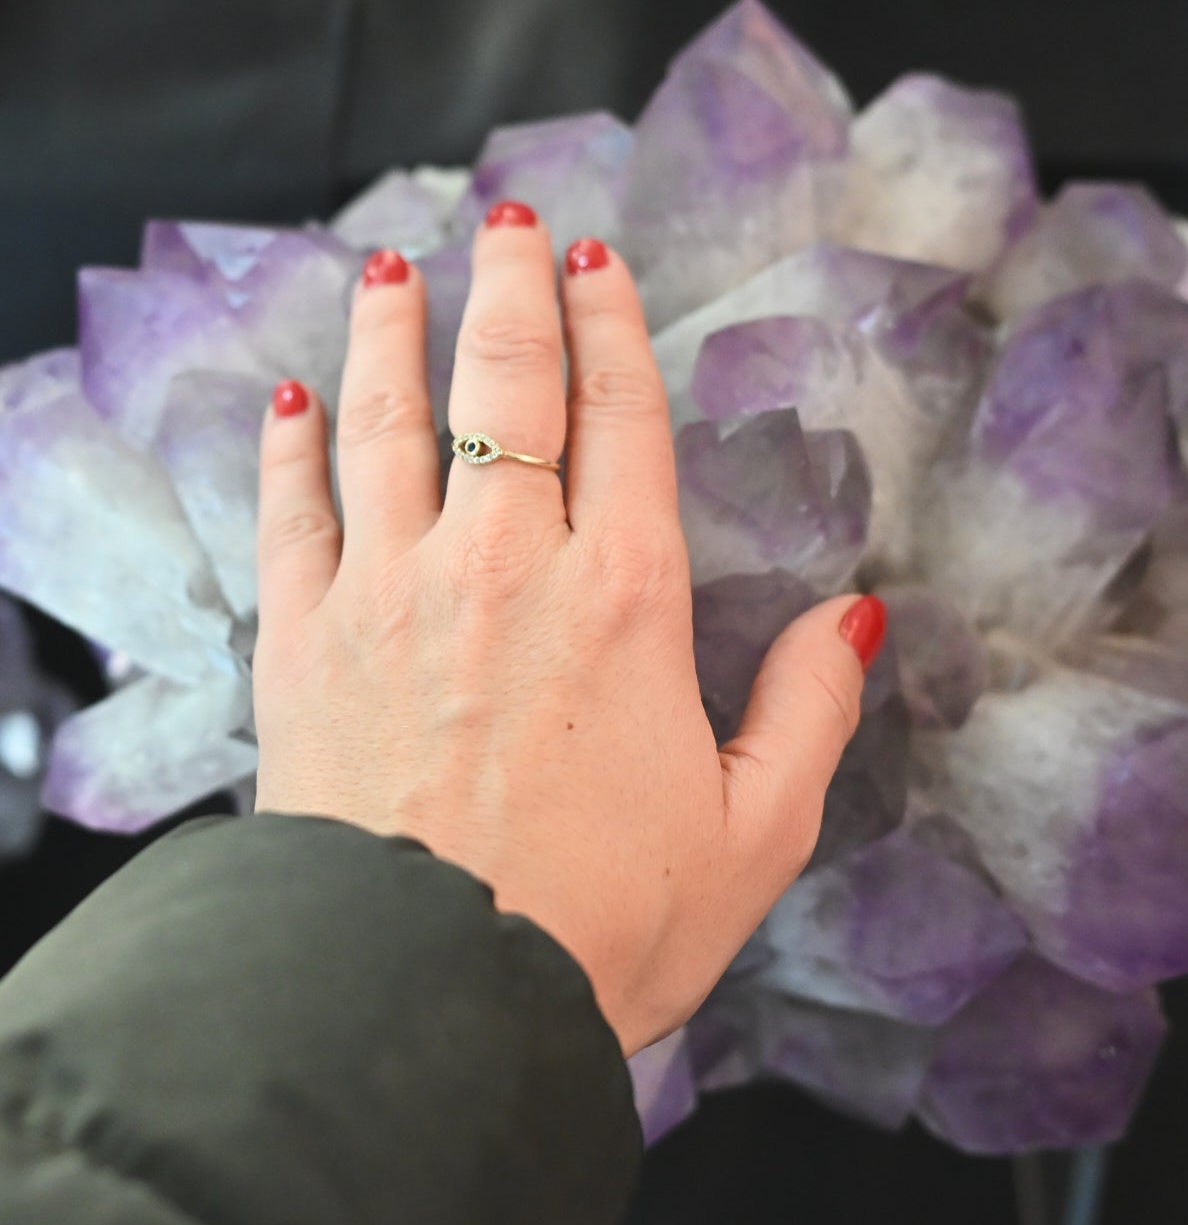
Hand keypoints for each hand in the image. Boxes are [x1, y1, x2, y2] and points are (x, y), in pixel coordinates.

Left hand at [252, 205, 884, 1055]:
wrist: (434, 1000)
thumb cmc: (604, 926)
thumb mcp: (755, 832)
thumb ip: (812, 709)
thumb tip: (858, 616)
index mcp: (623, 598)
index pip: (621, 420)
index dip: (612, 328)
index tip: (598, 265)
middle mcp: (505, 564)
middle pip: (506, 384)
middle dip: (512, 289)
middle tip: (512, 223)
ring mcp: (394, 591)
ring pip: (390, 419)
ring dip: (395, 330)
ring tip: (397, 265)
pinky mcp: (307, 641)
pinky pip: (295, 511)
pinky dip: (291, 446)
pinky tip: (295, 398)